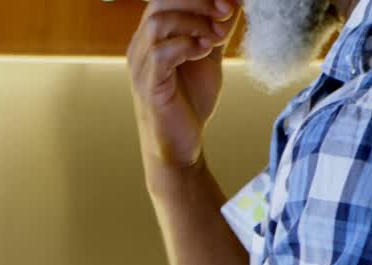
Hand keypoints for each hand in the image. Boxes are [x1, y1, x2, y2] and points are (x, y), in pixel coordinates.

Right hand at [128, 0, 238, 169]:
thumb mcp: (208, 56)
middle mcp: (139, 48)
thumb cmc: (189, 101)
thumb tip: (231, 3)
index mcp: (151, 38)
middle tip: (226, 14)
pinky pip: (161, 53)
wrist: (181, 144)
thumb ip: (215, 29)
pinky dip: (187, 46)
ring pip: (158, 24)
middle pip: (160, 3)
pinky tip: (203, 52)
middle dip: (199, 3)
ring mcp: (141, 67)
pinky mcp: (149, 86)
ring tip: (215, 38)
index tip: (230, 4)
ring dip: (194, 24)